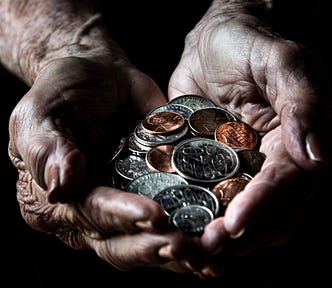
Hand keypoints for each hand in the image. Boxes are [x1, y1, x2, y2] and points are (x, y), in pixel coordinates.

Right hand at [8, 56, 203, 272]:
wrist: (97, 74)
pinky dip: (191, 231)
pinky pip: (170, 219)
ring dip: (174, 251)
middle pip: (119, 243)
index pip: (90, 216)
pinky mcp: (152, 194)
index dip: (120, 218)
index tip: (153, 216)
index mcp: (61, 198)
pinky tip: (214, 236)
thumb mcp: (40, 116)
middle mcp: (92, 212)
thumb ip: (48, 152)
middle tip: (184, 245)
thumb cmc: (63, 92)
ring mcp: (124, 206)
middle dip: (152, 246)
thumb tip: (60, 189)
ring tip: (206, 248)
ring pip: (146, 241)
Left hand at [168, 11, 330, 272]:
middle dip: (239, 236)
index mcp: (296, 144)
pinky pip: (209, 202)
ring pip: (238, 217)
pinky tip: (180, 235)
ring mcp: (241, 170)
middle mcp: (272, 164)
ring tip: (191, 255)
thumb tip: (316, 156)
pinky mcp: (213, 168)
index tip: (234, 224)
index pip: (286, 185)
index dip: (262, 207)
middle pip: (266, 214)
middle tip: (207, 251)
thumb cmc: (249, 45)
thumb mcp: (282, 62)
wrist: (214, 42)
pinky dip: (198, 222)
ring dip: (218, 242)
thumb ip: (304, 103)